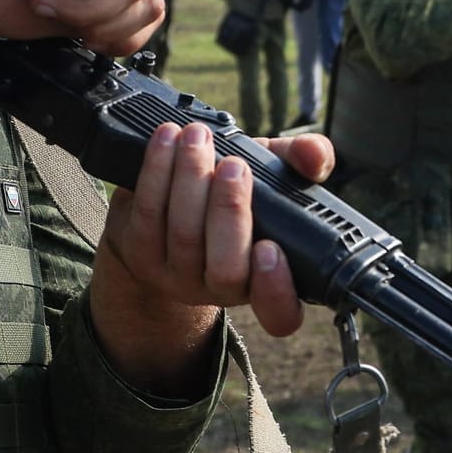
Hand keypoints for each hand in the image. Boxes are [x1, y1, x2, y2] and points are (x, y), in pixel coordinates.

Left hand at [88, 125, 334, 394]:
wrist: (164, 210)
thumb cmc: (228, 197)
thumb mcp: (271, 179)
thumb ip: (300, 163)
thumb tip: (313, 155)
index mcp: (263, 281)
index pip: (280, 314)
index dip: (277, 291)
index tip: (271, 248)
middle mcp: (220, 289)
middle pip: (226, 268)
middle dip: (230, 212)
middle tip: (233, 167)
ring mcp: (176, 276)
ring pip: (184, 235)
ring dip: (190, 178)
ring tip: (197, 137)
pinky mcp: (138, 252)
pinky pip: (147, 212)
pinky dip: (157, 170)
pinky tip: (167, 140)